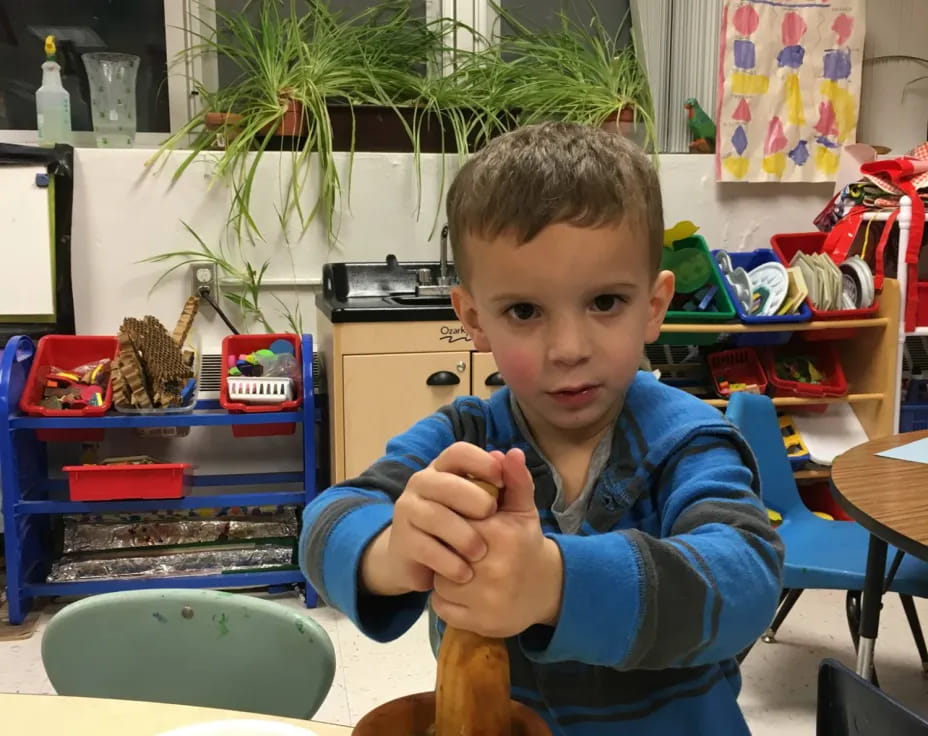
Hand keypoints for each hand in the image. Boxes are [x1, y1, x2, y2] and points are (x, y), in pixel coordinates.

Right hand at [361, 442, 502, 596]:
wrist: (427, 565)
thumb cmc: (468, 528)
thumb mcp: (496, 506)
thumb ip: (512, 482)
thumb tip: (515, 454)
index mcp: (444, 469)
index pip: (458, 452)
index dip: (481, 462)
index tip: (501, 482)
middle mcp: (421, 483)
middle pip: (445, 483)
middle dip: (472, 499)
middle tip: (492, 516)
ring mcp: (408, 510)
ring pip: (434, 516)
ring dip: (463, 536)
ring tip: (481, 553)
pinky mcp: (402, 540)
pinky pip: (425, 548)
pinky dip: (449, 562)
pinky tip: (465, 573)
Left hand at [431, 448, 563, 637]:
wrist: (545, 589)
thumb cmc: (526, 544)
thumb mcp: (523, 510)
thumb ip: (514, 479)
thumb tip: (506, 451)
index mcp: (501, 535)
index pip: (455, 522)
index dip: (452, 523)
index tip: (460, 525)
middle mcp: (494, 568)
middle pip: (444, 551)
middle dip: (447, 549)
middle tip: (457, 549)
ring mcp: (486, 599)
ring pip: (440, 580)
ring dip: (444, 575)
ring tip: (461, 570)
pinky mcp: (479, 621)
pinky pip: (441, 606)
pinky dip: (446, 600)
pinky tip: (463, 591)